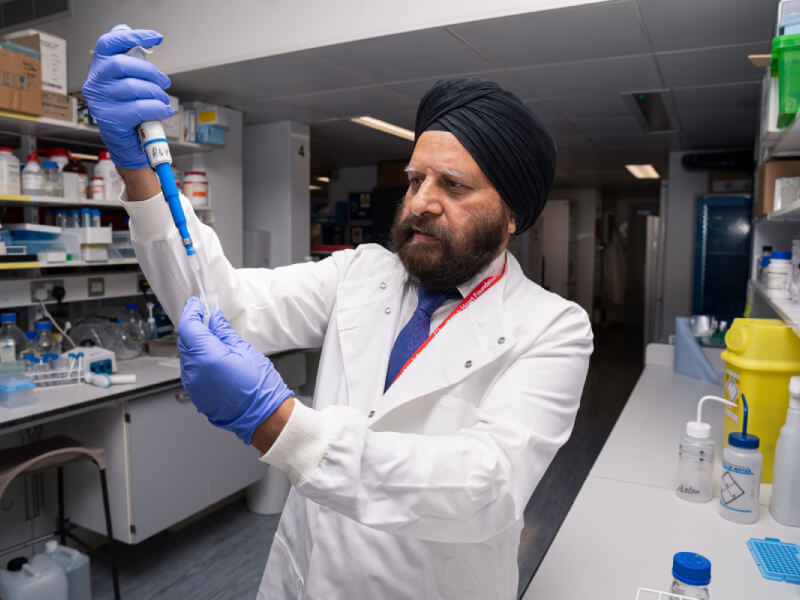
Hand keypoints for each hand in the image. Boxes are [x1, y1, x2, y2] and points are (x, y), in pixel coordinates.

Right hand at [81, 27, 172, 168]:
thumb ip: (135, 70)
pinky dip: (157, 108)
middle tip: (164, 82)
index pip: (109, 44)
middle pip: (123, 64)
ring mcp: (101, 102)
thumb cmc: (130, 113)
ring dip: (156, 93)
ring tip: (163, 100)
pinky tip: (163, 110)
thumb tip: (149, 50)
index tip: (155, 37)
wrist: (127, 145)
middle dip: (150, 72)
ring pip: (133, 87)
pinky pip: (139, 108)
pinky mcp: (111, 119)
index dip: (132, 36)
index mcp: (99, 69)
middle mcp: (95, 83)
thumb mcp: (130, 87)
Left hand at [177, 297, 294, 443]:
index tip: (195, 304)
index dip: (191, 311)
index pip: (189, 326)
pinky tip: (213, 358)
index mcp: (207, 356)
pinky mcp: (195, 393)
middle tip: (205, 317)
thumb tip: (215, 320)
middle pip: (185, 340)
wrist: (263, 415)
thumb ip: (224, 332)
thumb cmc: (259, 387)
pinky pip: (191, 370)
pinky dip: (198, 360)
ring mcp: (192, 384)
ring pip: (187, 356)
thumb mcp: (244, 350)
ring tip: (213, 339)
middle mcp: (194, 371)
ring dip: (196, 344)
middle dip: (193, 327)